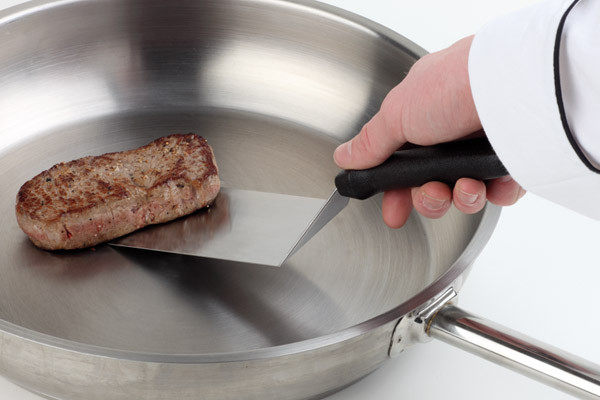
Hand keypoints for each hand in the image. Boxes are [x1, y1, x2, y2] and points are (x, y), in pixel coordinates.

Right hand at [333, 36, 524, 227]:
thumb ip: (370, 142)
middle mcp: (453, 132)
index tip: (393, 211)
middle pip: (433, 185)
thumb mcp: (396, 114)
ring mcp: (483, 146)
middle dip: (429, 199)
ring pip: (464, 194)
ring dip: (460, 198)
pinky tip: (489, 182)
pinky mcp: (514, 159)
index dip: (396, 192)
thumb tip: (345, 157)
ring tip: (464, 186)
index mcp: (422, 117)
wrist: (511, 85)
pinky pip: (500, 192)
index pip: (402, 164)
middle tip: (432, 193)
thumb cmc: (453, 85)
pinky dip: (494, 193)